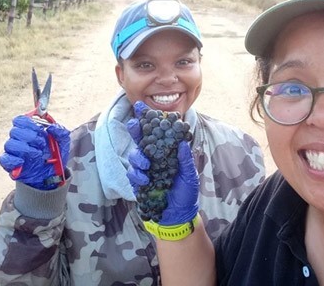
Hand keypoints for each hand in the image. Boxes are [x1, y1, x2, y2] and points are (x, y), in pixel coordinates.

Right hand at [0, 115, 70, 189]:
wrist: (53, 175)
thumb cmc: (55, 155)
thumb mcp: (63, 142)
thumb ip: (61, 132)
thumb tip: (51, 127)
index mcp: (30, 130)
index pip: (20, 120)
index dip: (28, 123)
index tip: (40, 129)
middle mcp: (20, 139)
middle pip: (15, 131)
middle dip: (30, 137)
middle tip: (42, 144)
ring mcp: (14, 152)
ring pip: (10, 144)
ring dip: (26, 149)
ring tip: (38, 154)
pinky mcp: (11, 165)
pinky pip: (4, 159)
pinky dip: (13, 160)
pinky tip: (23, 162)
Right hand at [127, 101, 198, 225]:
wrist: (178, 216)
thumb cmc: (185, 193)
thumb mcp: (190, 175)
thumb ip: (185, 160)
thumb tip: (182, 143)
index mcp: (167, 153)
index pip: (157, 134)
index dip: (150, 120)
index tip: (142, 107)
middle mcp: (154, 158)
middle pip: (141, 139)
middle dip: (136, 130)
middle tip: (134, 124)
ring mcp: (145, 170)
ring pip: (135, 156)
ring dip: (138, 158)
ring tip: (146, 165)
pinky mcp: (139, 183)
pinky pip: (133, 174)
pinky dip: (137, 175)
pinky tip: (145, 179)